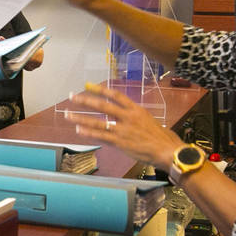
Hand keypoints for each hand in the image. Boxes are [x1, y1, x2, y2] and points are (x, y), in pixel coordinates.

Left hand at [66, 82, 181, 169]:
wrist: (167, 150)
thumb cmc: (161, 137)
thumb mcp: (148, 121)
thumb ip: (134, 117)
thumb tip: (122, 117)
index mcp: (136, 109)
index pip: (115, 95)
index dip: (100, 90)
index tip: (88, 85)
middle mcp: (128, 116)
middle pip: (102, 105)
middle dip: (85, 100)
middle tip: (72, 97)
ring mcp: (123, 129)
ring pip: (97, 122)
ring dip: (80, 118)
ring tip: (68, 115)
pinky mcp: (120, 142)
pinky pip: (101, 136)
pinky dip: (89, 133)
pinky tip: (78, 130)